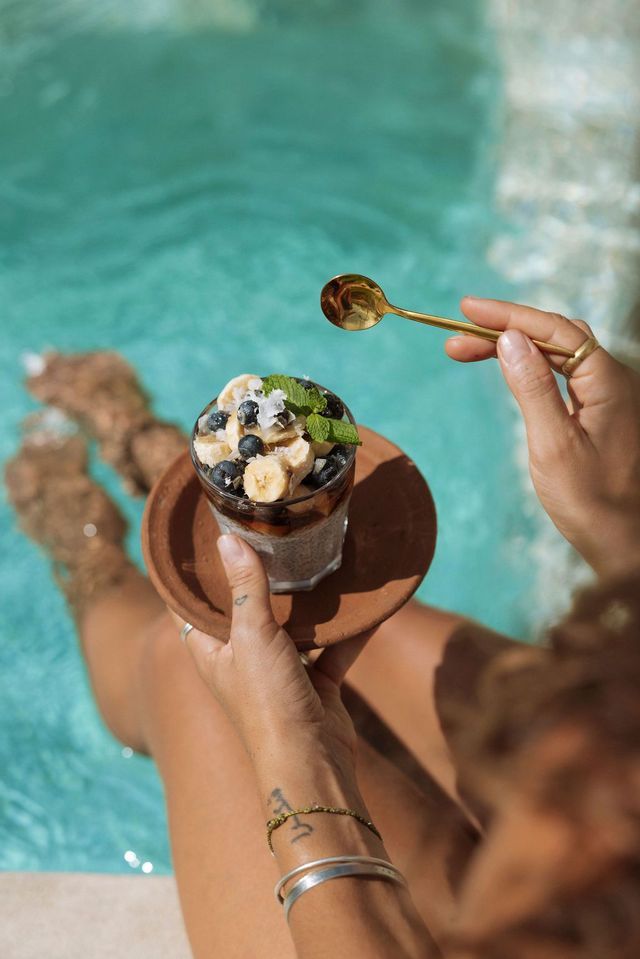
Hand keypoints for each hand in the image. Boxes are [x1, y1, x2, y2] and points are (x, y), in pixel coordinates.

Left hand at [178, 534, 369, 772]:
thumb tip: (227, 539)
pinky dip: (346, 629)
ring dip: (304, 602)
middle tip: (267, 536)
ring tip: (314, 557)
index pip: (190, 607)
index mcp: (211, 651)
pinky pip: (330, 647)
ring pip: (291, 626)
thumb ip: (246, 588)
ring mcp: (279, 672)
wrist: (311, 761)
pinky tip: (363, 602)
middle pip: (244, 611)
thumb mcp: (252, 636)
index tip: (201, 538)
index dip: (192, 576)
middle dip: (256, 578)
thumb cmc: (266, 701)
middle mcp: (241, 660)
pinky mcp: (314, 683)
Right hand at [446, 297, 639, 576]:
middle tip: (455, 339)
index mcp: (609, 382)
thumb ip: (532, 388)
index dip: (508, 316)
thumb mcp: (553, 445)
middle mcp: (613, 380)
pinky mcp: (599, 412)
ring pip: (557, 354)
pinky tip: (507, 370)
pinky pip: (562, 375)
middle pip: (555, 336)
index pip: (554, 330)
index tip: (467, 310)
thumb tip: (510, 339)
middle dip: (504, 330)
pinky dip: (529, 367)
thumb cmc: (591, 502)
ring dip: (513, 348)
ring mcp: (607, 396)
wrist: (623, 543)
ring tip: (466, 352)